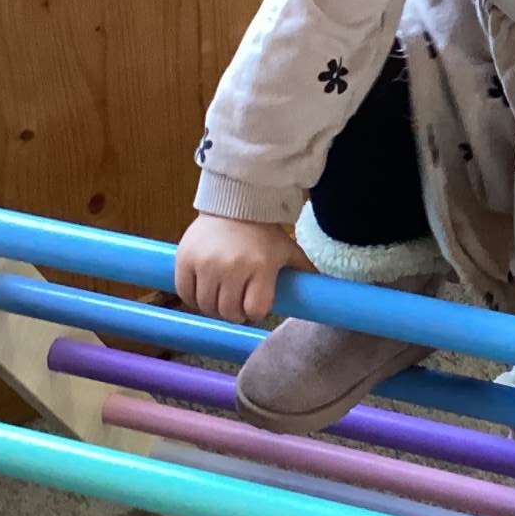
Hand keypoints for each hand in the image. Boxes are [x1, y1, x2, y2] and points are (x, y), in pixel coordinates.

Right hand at [174, 213, 306, 323]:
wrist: (233, 203)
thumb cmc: (263, 232)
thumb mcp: (288, 249)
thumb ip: (304, 270)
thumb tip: (329, 289)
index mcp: (261, 266)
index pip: (255, 310)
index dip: (255, 311)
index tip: (255, 305)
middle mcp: (232, 267)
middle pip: (229, 312)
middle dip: (235, 312)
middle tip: (237, 303)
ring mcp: (206, 263)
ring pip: (207, 306)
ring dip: (214, 307)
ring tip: (221, 297)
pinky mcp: (185, 260)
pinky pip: (185, 293)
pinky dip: (193, 298)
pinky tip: (204, 291)